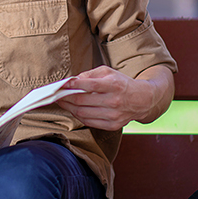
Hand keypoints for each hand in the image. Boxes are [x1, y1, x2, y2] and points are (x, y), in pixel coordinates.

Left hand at [57, 65, 174, 130]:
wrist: (142, 100)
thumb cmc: (121, 83)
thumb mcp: (108, 72)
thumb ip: (89, 74)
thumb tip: (72, 81)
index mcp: (114, 85)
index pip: (89, 85)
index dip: (72, 85)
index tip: (60, 84)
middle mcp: (114, 101)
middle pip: (82, 101)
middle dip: (65, 98)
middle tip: (55, 95)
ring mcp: (113, 115)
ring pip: (83, 113)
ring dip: (69, 108)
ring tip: (61, 102)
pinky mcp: (112, 125)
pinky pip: (89, 122)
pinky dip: (78, 115)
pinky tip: (73, 109)